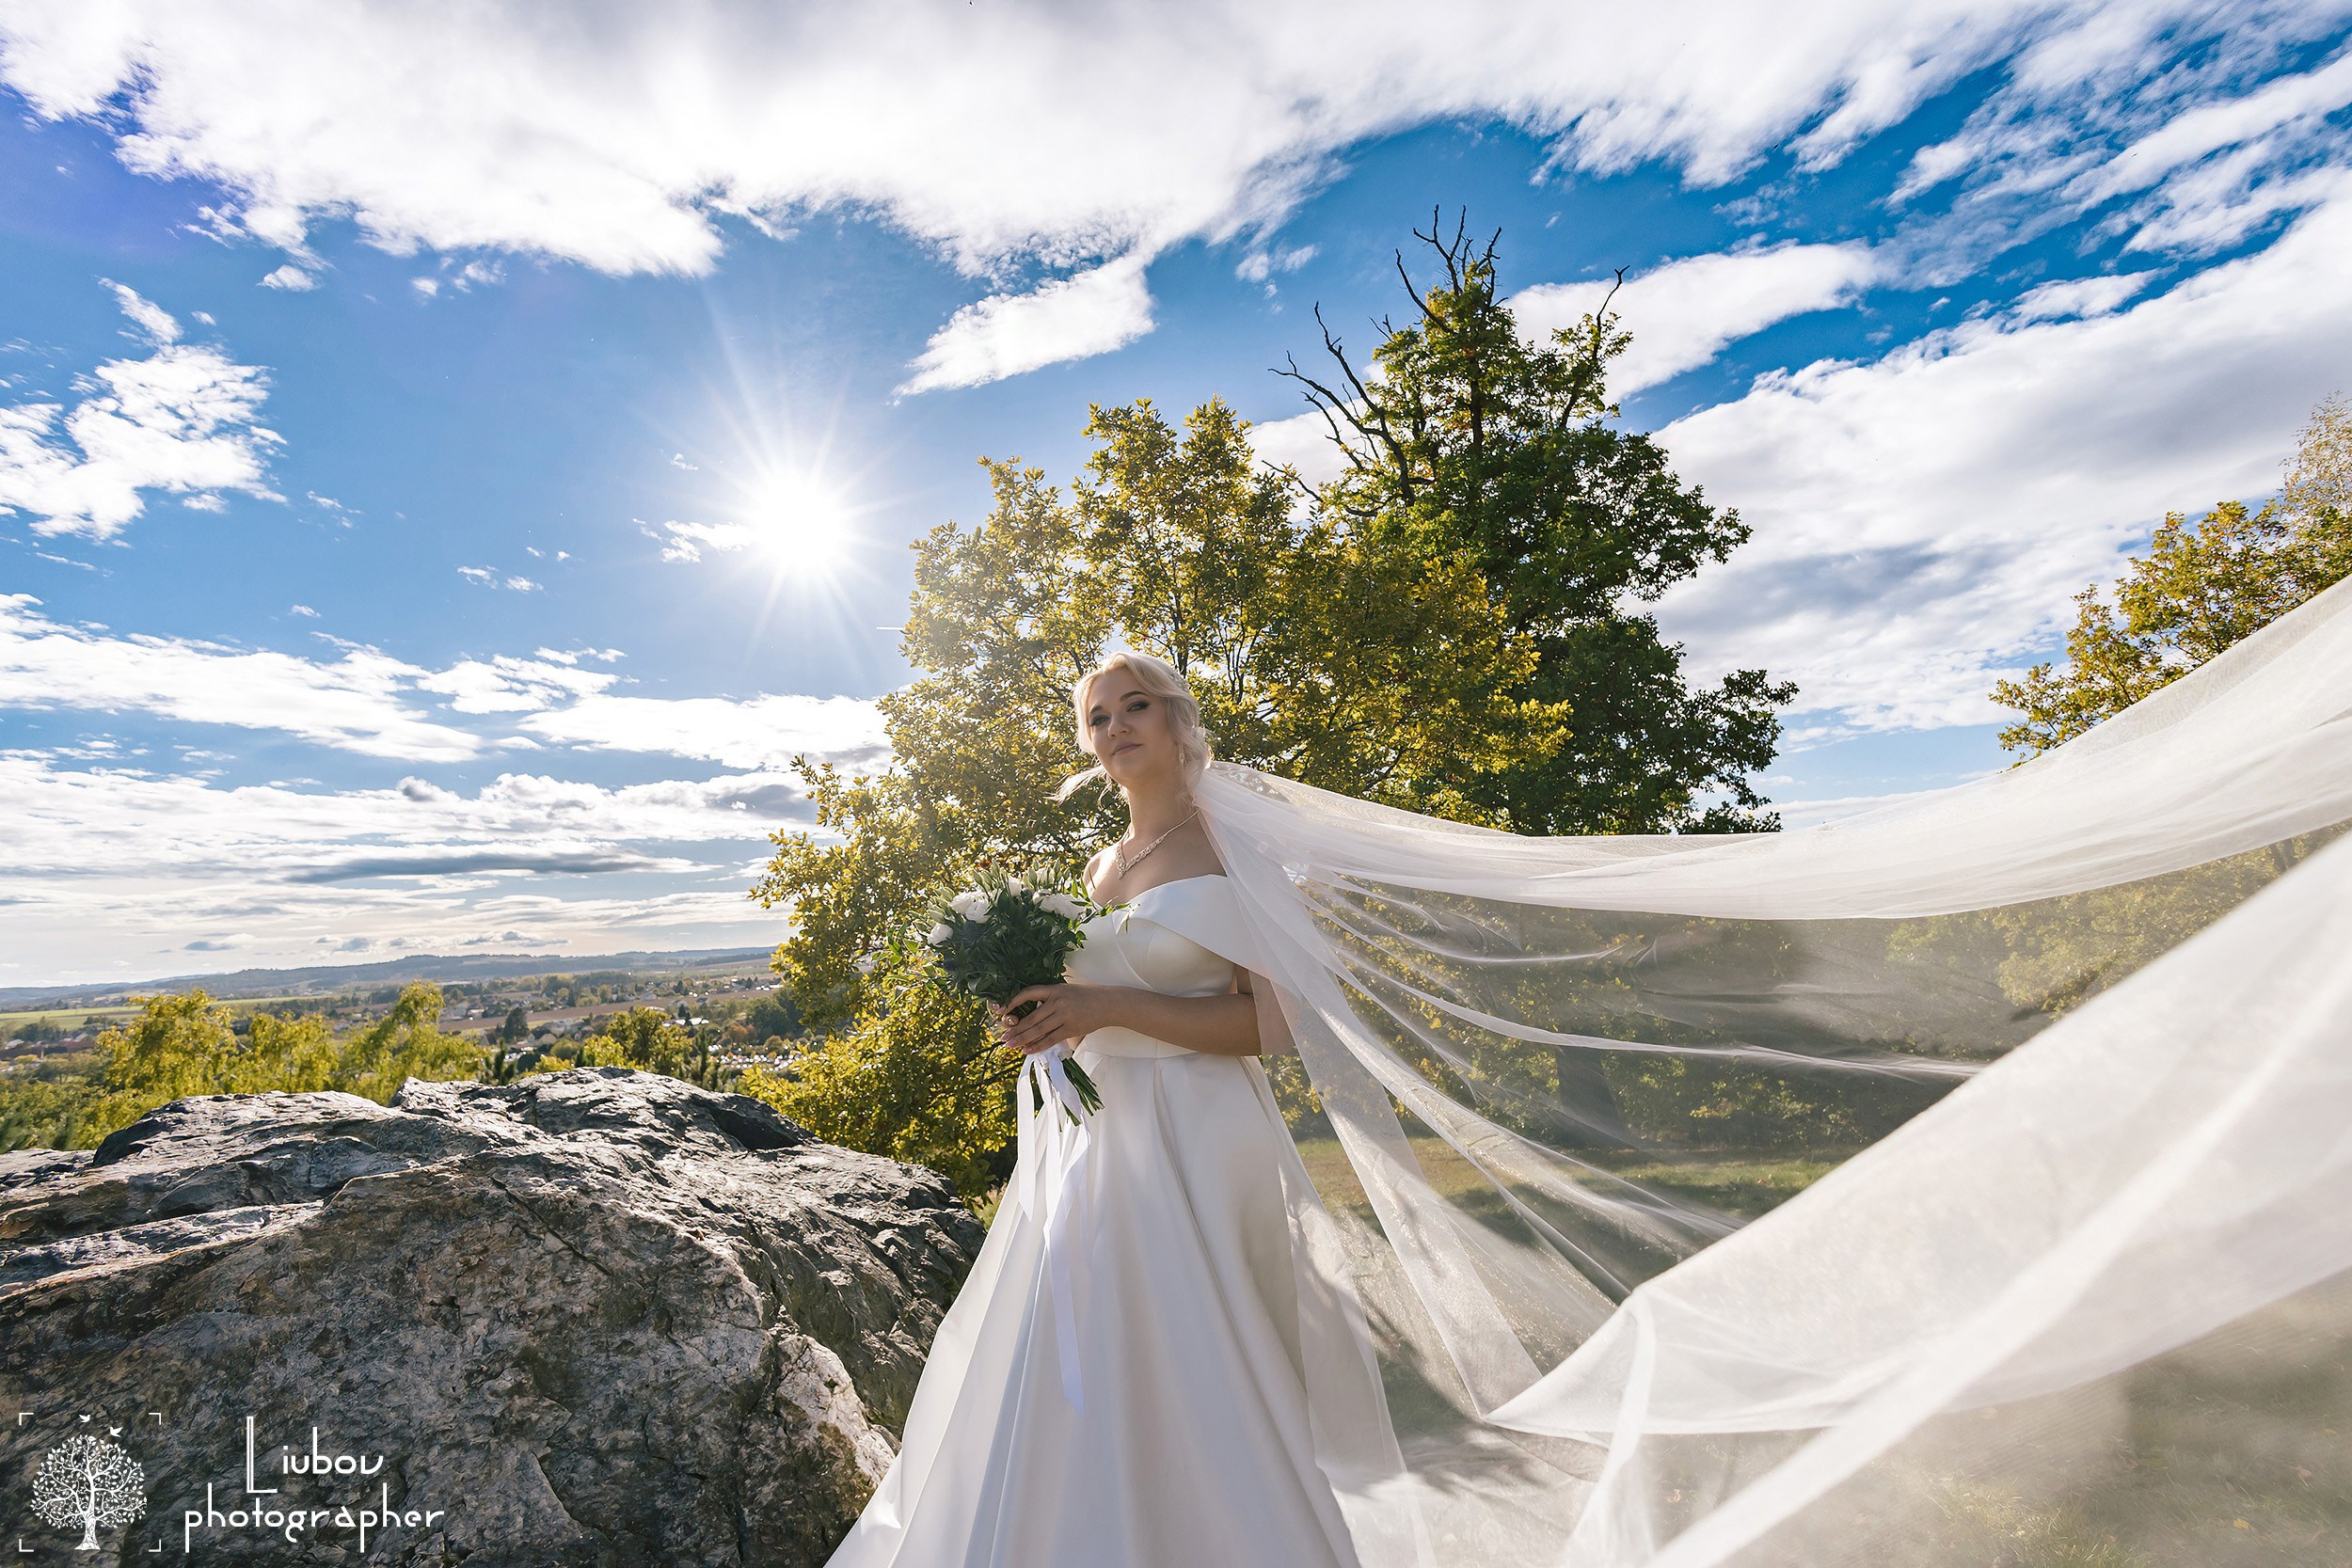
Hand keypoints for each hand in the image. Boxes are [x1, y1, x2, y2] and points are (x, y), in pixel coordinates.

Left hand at [992, 983, 1123, 1054]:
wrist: (1108, 1004)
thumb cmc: (1086, 997)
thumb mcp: (1067, 991)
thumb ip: (1050, 999)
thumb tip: (1030, 1015)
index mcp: (1054, 989)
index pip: (1029, 993)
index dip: (1013, 1001)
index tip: (1002, 1011)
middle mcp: (1058, 1001)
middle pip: (1031, 1017)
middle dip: (1016, 1028)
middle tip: (1003, 1037)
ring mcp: (1064, 1015)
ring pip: (1039, 1030)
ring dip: (1023, 1039)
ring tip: (1011, 1045)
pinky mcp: (1071, 1028)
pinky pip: (1051, 1039)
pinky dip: (1038, 1046)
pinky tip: (1028, 1050)